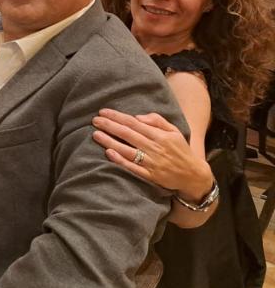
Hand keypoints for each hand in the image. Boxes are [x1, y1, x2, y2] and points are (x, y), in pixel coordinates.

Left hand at [91, 108, 210, 198]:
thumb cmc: (180, 150)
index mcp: (160, 135)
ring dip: (110, 142)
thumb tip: (138, 116)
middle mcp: (155, 148)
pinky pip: (133, 167)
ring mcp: (152, 163)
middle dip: (109, 126)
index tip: (103, 112)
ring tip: (96, 134)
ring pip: (127, 150)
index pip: (134, 123)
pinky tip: (108, 153)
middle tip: (95, 120)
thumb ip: (157, 121)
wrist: (193, 175)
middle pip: (128, 134)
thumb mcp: (174, 131)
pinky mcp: (150, 176)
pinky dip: (120, 160)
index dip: (117, 117)